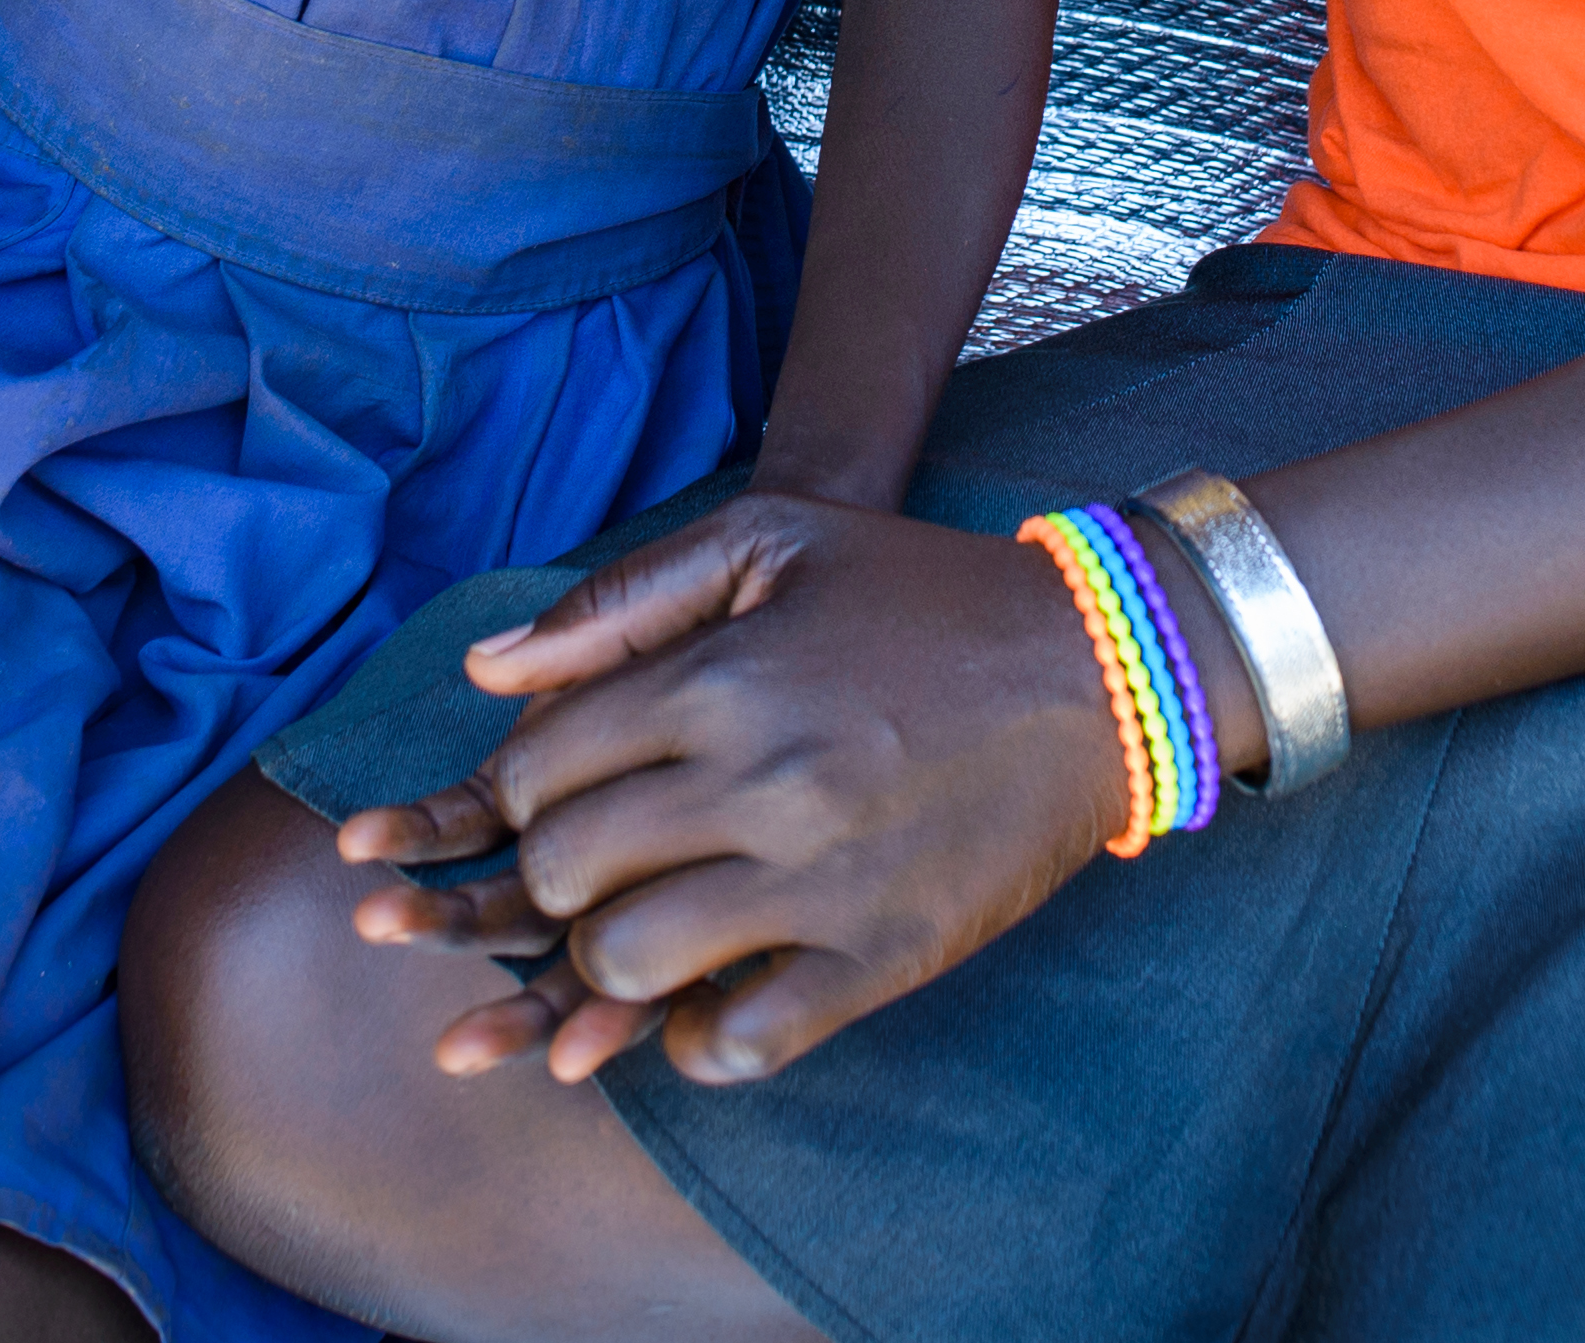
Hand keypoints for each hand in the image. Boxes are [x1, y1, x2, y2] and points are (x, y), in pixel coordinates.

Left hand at [329, 496, 1127, 1088]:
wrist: (1102, 666)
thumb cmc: (920, 594)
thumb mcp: (770, 542)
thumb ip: (618, 599)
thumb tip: (482, 670)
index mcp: (719, 678)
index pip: (536, 772)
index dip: (521, 797)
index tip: (565, 799)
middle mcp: (758, 780)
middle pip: (563, 875)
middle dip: (552, 882)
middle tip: (596, 871)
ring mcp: (821, 878)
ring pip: (627, 965)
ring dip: (607, 966)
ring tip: (644, 933)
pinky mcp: (883, 955)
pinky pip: (739, 1042)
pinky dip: (699, 1041)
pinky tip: (710, 1002)